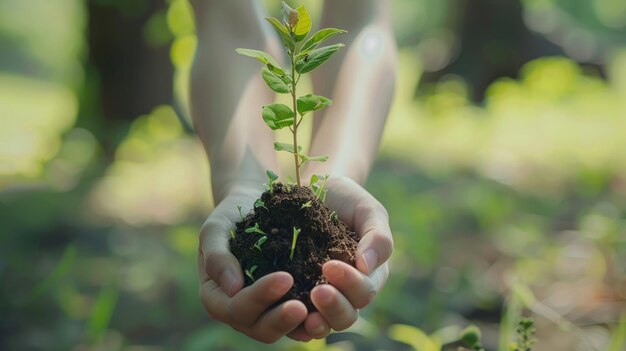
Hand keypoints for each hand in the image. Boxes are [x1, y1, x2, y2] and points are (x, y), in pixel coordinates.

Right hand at [198, 184, 307, 342]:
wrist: (255, 205)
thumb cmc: (230, 217)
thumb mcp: (216, 229)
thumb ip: (217, 256)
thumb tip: (232, 288)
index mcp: (218, 299)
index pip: (237, 308)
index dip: (259, 297)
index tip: (285, 277)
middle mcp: (245, 313)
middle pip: (262, 330)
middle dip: (282, 319)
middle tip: (302, 306)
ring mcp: (270, 312)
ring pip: (289, 330)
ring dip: (306, 324)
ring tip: (321, 304)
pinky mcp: (294, 303)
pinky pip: (308, 318)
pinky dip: (322, 314)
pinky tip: (336, 298)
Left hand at [288, 176, 393, 340]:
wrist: (313, 188)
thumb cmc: (346, 200)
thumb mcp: (367, 211)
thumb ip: (377, 237)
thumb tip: (367, 267)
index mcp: (367, 276)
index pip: (364, 291)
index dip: (350, 284)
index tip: (331, 266)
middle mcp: (344, 293)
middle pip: (346, 316)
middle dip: (334, 307)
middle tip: (318, 291)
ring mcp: (318, 298)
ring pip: (322, 324)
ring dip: (315, 323)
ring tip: (303, 314)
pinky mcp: (293, 296)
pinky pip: (294, 319)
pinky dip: (290, 322)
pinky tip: (282, 313)